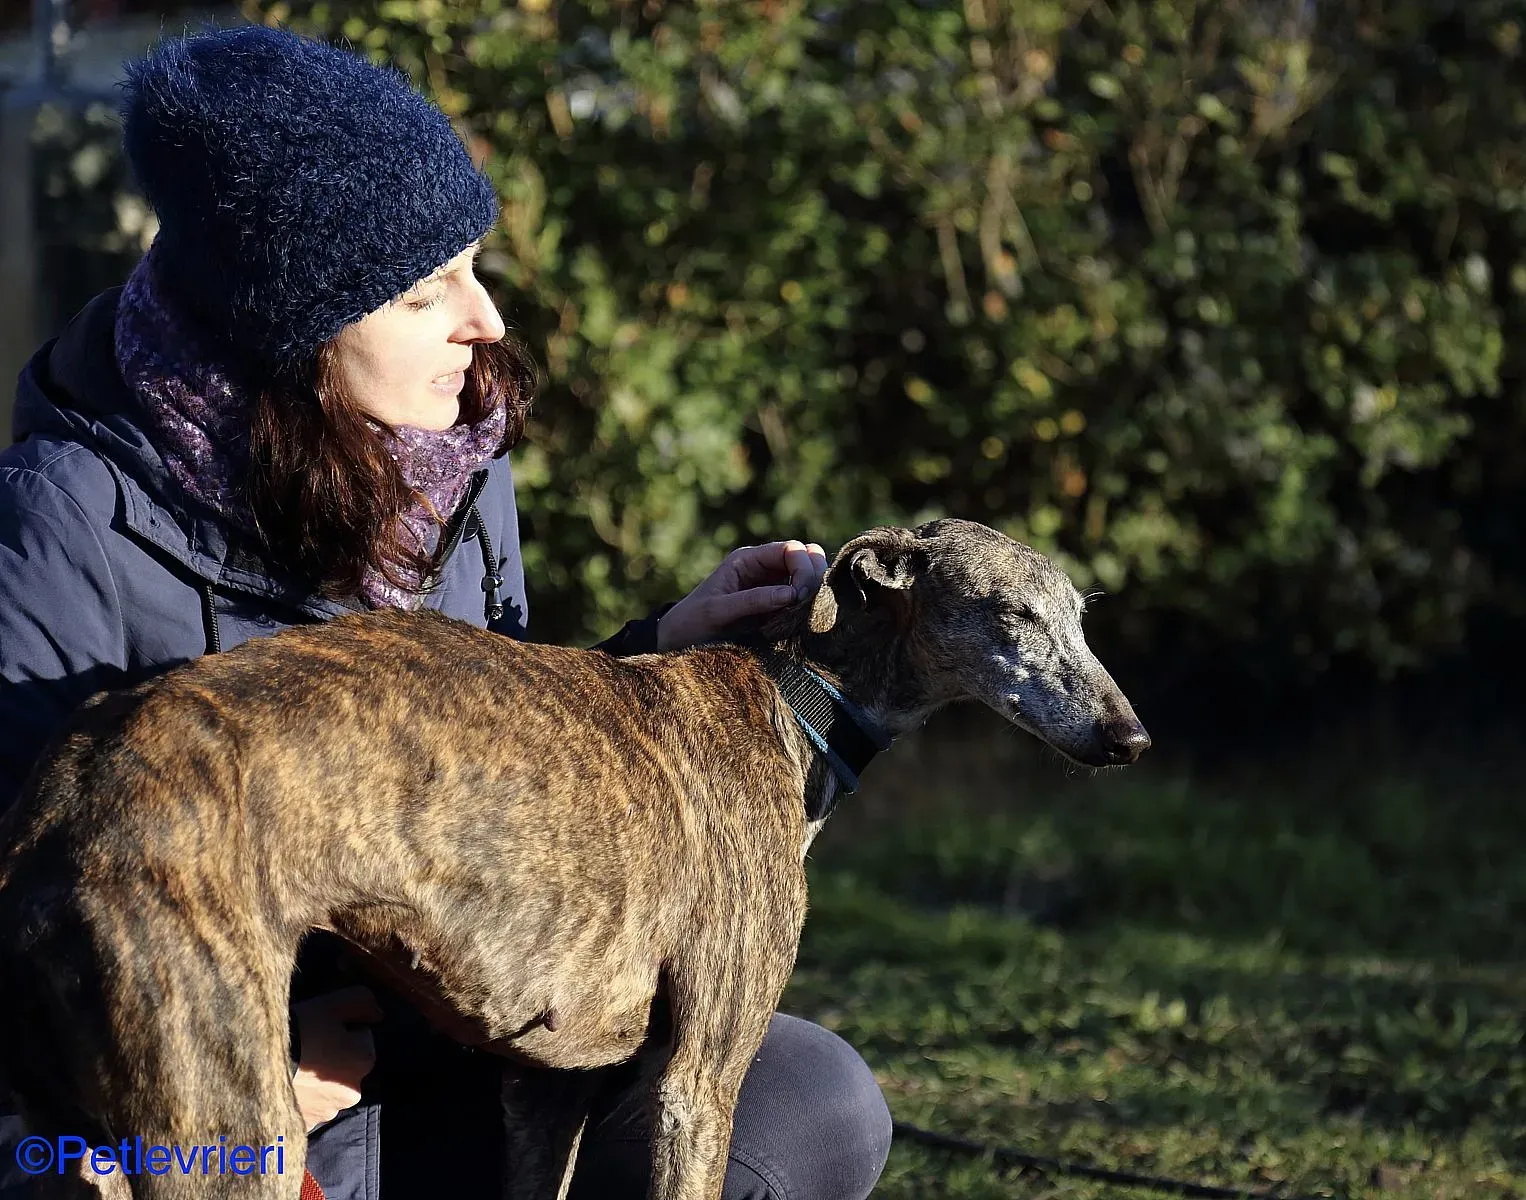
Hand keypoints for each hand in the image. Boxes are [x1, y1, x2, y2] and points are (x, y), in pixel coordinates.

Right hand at [290, 985, 381, 1131]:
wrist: (258, 1065)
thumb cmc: (301, 1030)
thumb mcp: (335, 1003)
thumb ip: (364, 1003)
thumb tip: (378, 1015)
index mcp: (364, 1061)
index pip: (361, 1037)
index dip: (342, 1029)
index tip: (322, 1028)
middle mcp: (352, 1092)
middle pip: (346, 1066)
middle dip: (333, 1058)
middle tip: (306, 1048)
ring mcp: (327, 1112)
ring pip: (327, 1089)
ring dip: (317, 1081)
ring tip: (293, 1068)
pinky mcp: (304, 1126)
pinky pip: (308, 1108)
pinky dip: (302, 1099)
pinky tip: (287, 1087)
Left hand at [657, 540, 827, 650]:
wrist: (678, 641)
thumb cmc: (693, 621)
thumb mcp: (718, 610)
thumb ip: (753, 601)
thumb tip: (792, 595)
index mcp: (748, 560)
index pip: (791, 549)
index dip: (803, 567)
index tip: (800, 595)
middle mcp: (764, 569)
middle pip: (806, 557)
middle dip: (813, 576)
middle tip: (807, 604)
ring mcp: (772, 588)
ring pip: (808, 579)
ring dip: (813, 594)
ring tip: (805, 616)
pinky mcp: (775, 609)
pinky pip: (801, 602)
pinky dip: (807, 609)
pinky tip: (801, 624)